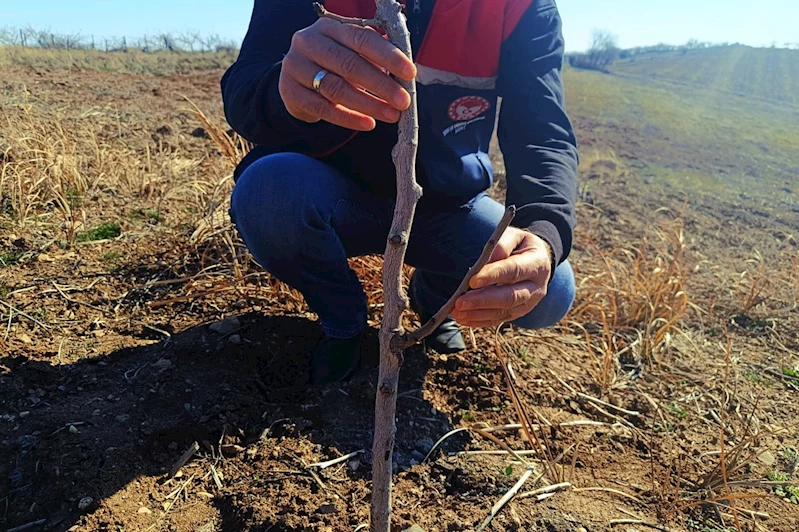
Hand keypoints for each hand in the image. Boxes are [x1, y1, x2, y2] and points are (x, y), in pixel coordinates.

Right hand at [280, 17, 415, 130]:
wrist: (295, 81)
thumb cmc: (332, 65)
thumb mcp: (349, 53)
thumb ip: (374, 56)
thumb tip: (406, 69)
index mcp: (329, 27)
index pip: (362, 38)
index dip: (388, 56)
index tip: (409, 72)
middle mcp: (309, 42)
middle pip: (349, 64)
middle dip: (381, 85)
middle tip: (403, 101)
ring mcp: (296, 66)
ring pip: (336, 88)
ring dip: (368, 104)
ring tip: (390, 115)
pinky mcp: (290, 92)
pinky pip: (323, 108)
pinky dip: (348, 118)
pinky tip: (368, 124)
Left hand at [451, 228, 551, 328]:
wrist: (537, 262)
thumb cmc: (520, 246)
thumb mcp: (515, 237)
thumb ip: (502, 245)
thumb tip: (486, 261)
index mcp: (537, 264)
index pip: (514, 271)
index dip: (493, 276)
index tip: (472, 281)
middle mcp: (536, 287)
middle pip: (509, 297)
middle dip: (482, 301)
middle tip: (460, 302)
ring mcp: (528, 304)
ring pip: (503, 312)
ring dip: (478, 313)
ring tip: (457, 312)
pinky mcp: (518, 313)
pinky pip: (498, 320)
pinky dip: (480, 321)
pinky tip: (463, 319)